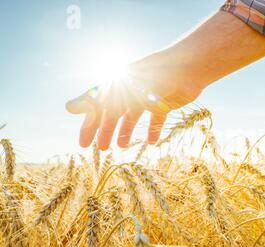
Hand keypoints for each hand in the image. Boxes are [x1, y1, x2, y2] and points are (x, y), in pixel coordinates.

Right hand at [66, 61, 201, 150]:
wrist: (186, 69)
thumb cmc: (151, 76)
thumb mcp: (122, 90)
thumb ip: (96, 101)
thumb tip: (68, 108)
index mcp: (116, 87)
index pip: (96, 110)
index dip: (89, 127)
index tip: (83, 145)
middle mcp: (129, 91)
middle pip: (113, 115)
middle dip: (105, 132)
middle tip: (102, 150)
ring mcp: (147, 97)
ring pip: (132, 117)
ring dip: (126, 131)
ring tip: (121, 147)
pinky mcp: (165, 103)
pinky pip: (156, 119)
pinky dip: (153, 130)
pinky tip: (151, 143)